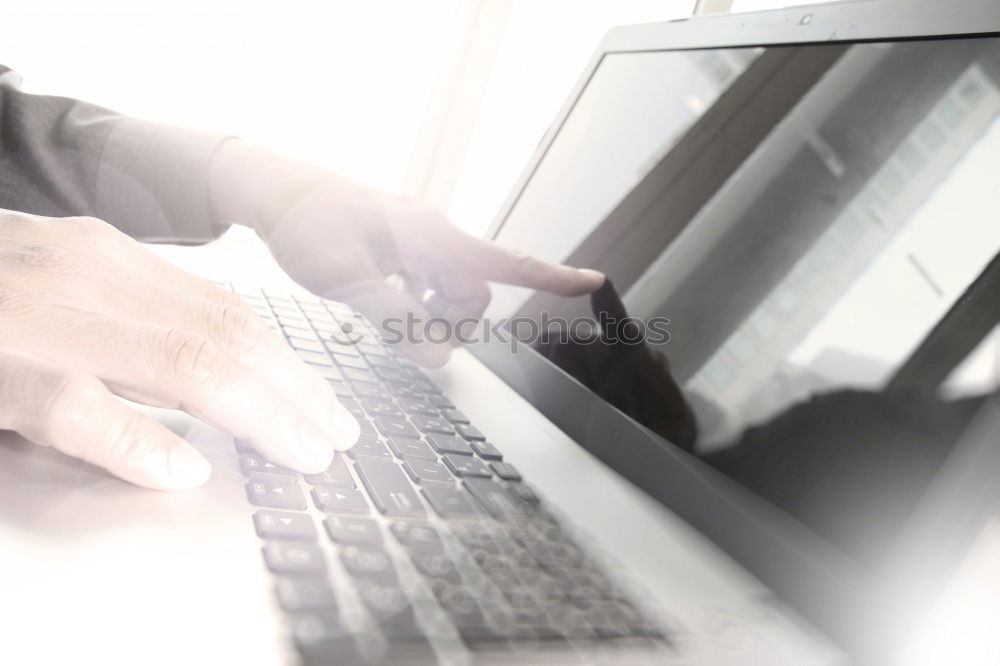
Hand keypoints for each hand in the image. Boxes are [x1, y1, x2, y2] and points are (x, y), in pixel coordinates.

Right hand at [0, 209, 358, 488]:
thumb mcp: (64, 279)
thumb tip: (218, 367)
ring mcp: (42, 322)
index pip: (226, 311)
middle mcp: (87, 276)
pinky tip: (183, 471)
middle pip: (224, 338)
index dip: (287, 361)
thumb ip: (134, 313)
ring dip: (257, 414)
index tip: (327, 403)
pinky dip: (140, 444)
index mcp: (108, 257)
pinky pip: (82, 411)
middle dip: (292, 393)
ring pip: (181, 364)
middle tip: (337, 437)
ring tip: (302, 452)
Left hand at [210, 141, 604, 365]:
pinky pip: (426, 281)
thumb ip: (398, 321)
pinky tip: (383, 300)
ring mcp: (417, 239)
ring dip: (429, 315)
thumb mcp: (350, 282)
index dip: (552, 277)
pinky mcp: (400, 244)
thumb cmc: (307, 227)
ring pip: (449, 291)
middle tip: (403, 341)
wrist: (270, 189)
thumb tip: (440, 358)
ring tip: (383, 317)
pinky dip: (414, 301)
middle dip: (451, 324)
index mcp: (432, 238)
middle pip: (473, 293)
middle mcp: (434, 235)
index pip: (506, 262)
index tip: (594, 283)